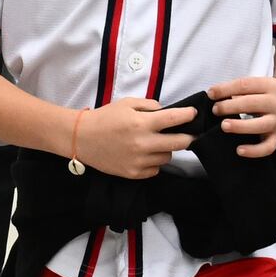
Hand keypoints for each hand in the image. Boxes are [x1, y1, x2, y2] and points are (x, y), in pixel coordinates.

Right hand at [65, 96, 193, 180]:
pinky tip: (145, 154)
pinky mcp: (133, 173)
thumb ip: (149, 105)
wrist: (82, 138)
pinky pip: (155, 169)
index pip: (174, 119)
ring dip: (167, 149)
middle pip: (179, 143)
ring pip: (167, 157)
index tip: (193, 114)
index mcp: (141, 123)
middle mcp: (142, 143)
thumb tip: (166, 112)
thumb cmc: (105, 118)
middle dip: (187, 137)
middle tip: (188, 134)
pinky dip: (154, 162)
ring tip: (156, 143)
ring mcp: (138, 161)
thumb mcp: (126, 103)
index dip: (188, 115)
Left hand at [210, 72, 275, 158]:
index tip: (211, 94)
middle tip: (216, 110)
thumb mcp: (257, 86)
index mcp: (270, 86)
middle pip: (252, 103)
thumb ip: (238, 89)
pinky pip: (268, 147)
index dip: (226, 89)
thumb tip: (213, 95)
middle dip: (230, 106)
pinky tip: (239, 150)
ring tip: (224, 125)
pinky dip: (254, 151)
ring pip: (260, 125)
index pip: (245, 85)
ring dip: (240, 126)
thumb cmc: (266, 96)